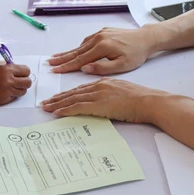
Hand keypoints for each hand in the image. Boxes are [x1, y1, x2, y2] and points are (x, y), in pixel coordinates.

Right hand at [0, 61, 32, 106]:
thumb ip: (7, 65)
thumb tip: (17, 68)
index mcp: (7, 69)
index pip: (26, 70)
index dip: (24, 71)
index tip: (20, 72)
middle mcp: (9, 80)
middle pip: (28, 82)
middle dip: (24, 80)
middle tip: (18, 79)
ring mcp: (7, 91)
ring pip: (23, 91)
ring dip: (20, 88)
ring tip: (12, 85)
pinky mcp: (5, 99)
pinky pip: (15, 96)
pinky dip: (13, 94)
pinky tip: (5, 90)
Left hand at [41, 79, 167, 122]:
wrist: (148, 101)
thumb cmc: (141, 99)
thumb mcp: (123, 92)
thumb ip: (111, 94)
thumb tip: (106, 102)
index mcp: (105, 82)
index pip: (81, 88)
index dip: (68, 93)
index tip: (58, 97)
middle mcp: (99, 86)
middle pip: (73, 92)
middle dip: (58, 98)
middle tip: (45, 103)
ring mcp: (98, 94)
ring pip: (72, 98)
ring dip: (57, 104)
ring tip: (46, 108)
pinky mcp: (99, 104)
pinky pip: (78, 107)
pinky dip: (66, 109)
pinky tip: (57, 112)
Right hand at [48, 27, 156, 74]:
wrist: (146, 38)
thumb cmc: (136, 54)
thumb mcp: (122, 65)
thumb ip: (102, 68)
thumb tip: (84, 68)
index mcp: (103, 47)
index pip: (80, 60)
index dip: (67, 66)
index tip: (56, 70)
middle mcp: (99, 38)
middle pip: (77, 51)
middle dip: (62, 58)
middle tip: (49, 63)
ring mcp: (100, 33)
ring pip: (80, 45)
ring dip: (68, 52)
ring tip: (56, 58)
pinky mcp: (103, 31)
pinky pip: (87, 41)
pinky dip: (78, 47)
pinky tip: (73, 51)